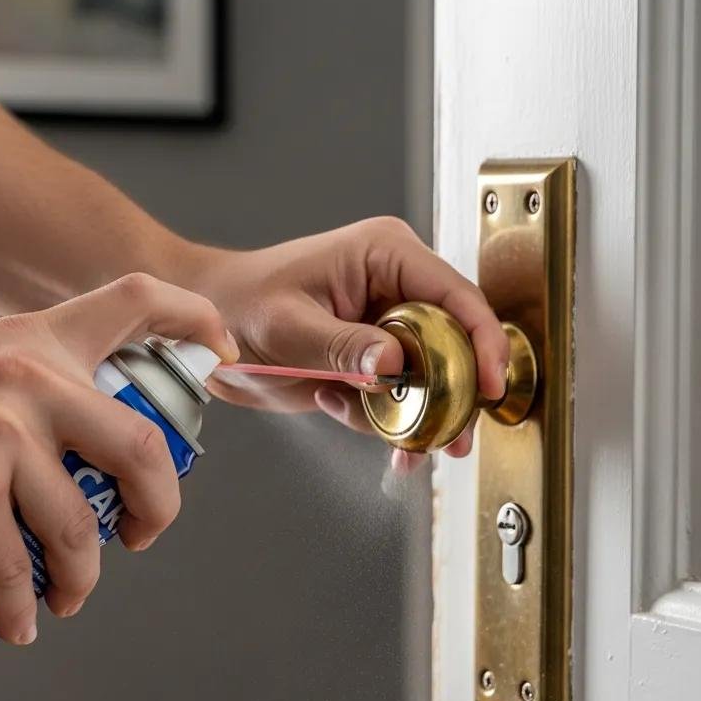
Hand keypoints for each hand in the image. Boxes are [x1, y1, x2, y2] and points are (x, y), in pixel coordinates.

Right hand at [0, 274, 235, 644]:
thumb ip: (44, 390)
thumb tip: (96, 458)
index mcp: (41, 341)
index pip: (134, 300)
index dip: (194, 319)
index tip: (222, 350)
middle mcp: (31, 380)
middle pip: (141, 448)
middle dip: (159, 506)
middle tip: (142, 534)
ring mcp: (1, 436)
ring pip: (80, 526)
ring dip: (82, 576)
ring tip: (69, 592)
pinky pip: (16, 567)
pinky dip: (22, 605)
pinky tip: (19, 619)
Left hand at [188, 218, 508, 470]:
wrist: (210, 327)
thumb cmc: (240, 302)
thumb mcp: (289, 324)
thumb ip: (342, 345)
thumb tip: (393, 364)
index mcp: (386, 256)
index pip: (456, 296)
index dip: (483, 341)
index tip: (490, 384)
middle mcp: (397, 289)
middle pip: (456, 342)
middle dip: (454, 393)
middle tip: (448, 433)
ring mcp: (389, 327)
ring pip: (434, 378)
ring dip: (421, 417)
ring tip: (405, 444)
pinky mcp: (375, 362)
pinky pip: (403, 398)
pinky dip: (392, 424)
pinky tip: (367, 430)